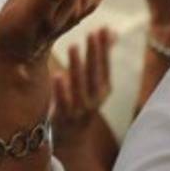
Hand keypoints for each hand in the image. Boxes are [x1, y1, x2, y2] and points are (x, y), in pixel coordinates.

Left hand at [51, 27, 113, 149]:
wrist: (71, 141)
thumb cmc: (80, 104)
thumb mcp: (93, 83)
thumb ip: (101, 58)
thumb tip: (111, 31)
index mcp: (104, 89)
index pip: (105, 65)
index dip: (103, 48)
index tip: (100, 29)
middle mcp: (96, 99)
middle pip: (96, 73)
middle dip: (94, 53)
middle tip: (90, 33)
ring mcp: (81, 110)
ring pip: (81, 86)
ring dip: (78, 66)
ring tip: (73, 47)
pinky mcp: (64, 119)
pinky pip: (64, 103)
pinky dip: (62, 90)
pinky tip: (58, 75)